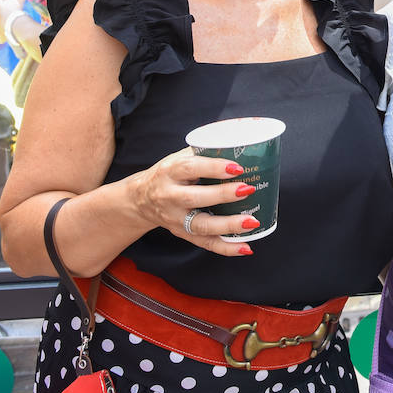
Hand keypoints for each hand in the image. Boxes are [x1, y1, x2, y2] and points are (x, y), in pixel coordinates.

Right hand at [126, 149, 259, 255]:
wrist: (140, 199)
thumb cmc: (168, 175)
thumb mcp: (178, 158)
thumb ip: (203, 153)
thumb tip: (238, 145)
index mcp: (169, 172)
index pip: (190, 168)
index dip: (213, 167)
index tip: (237, 167)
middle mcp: (169, 196)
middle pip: (195, 198)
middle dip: (222, 195)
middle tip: (247, 190)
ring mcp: (175, 218)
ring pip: (201, 225)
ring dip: (228, 225)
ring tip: (252, 221)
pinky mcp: (182, 234)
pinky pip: (205, 243)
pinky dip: (226, 247)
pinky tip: (245, 247)